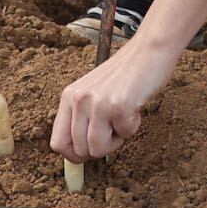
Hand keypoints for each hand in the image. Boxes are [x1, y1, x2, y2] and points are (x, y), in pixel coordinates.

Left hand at [51, 33, 179, 161]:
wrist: (149, 51)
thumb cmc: (125, 74)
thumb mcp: (93, 93)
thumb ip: (82, 118)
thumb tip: (78, 156)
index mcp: (68, 96)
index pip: (57, 143)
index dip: (74, 155)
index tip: (91, 151)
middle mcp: (78, 99)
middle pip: (79, 150)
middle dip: (100, 148)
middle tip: (114, 128)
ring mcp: (96, 102)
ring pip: (97, 149)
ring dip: (116, 141)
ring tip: (123, 118)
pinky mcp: (118, 105)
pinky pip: (124, 136)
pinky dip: (132, 128)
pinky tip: (134, 108)